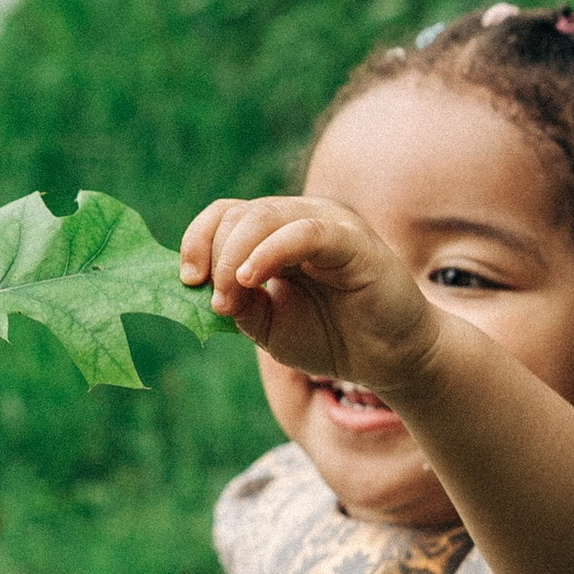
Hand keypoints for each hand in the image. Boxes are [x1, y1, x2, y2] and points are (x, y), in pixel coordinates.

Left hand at [181, 192, 439, 395]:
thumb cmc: (330, 337)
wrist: (387, 359)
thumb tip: (205, 289)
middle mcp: (299, 219)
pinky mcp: (353, 241)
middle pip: (239, 214)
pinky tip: (251, 279)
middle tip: (217, 301)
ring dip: (233, 256)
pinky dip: (270, 251)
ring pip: (264, 216)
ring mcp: (328, 225)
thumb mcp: (269, 327)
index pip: (226, 214)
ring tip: (229, 296)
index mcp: (275, 234)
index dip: (197, 240)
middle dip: (215, 256)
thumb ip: (239, 305)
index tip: (186, 279)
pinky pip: (304, 232)